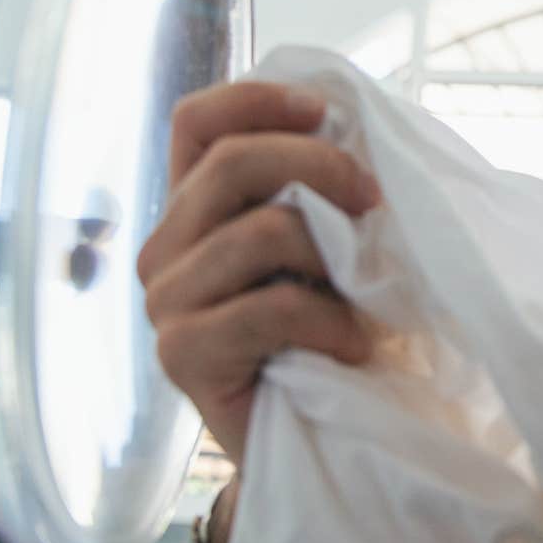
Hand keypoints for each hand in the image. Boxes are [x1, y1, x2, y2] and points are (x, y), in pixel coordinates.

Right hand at [136, 81, 381, 466]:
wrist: (322, 442)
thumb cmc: (332, 334)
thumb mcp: (328, 246)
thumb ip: (318, 190)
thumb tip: (351, 122)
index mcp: (195, 208)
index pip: (197, 122)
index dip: (256, 100)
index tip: (325, 110)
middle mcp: (166, 248)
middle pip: (230, 163)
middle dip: (319, 166)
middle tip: (376, 200)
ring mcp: (167, 302)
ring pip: (257, 232)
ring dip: (332, 257)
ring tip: (364, 297)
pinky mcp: (183, 354)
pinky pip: (270, 307)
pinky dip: (329, 321)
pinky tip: (350, 346)